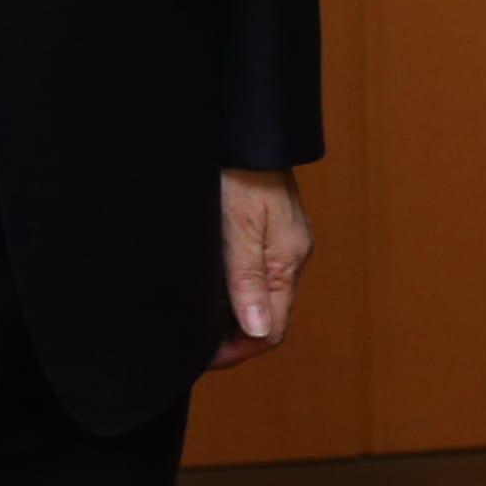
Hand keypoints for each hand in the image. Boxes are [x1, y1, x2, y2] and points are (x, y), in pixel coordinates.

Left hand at [213, 167, 312, 368]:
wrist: (245, 127)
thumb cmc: (238, 170)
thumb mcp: (237, 228)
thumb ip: (247, 280)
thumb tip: (258, 331)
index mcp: (286, 260)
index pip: (272, 328)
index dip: (239, 350)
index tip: (205, 358)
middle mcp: (289, 256)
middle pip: (267, 315)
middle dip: (233, 336)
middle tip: (196, 344)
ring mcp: (281, 242)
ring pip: (260, 296)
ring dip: (231, 312)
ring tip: (196, 317)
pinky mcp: (268, 228)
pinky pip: (254, 272)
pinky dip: (232, 287)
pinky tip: (209, 284)